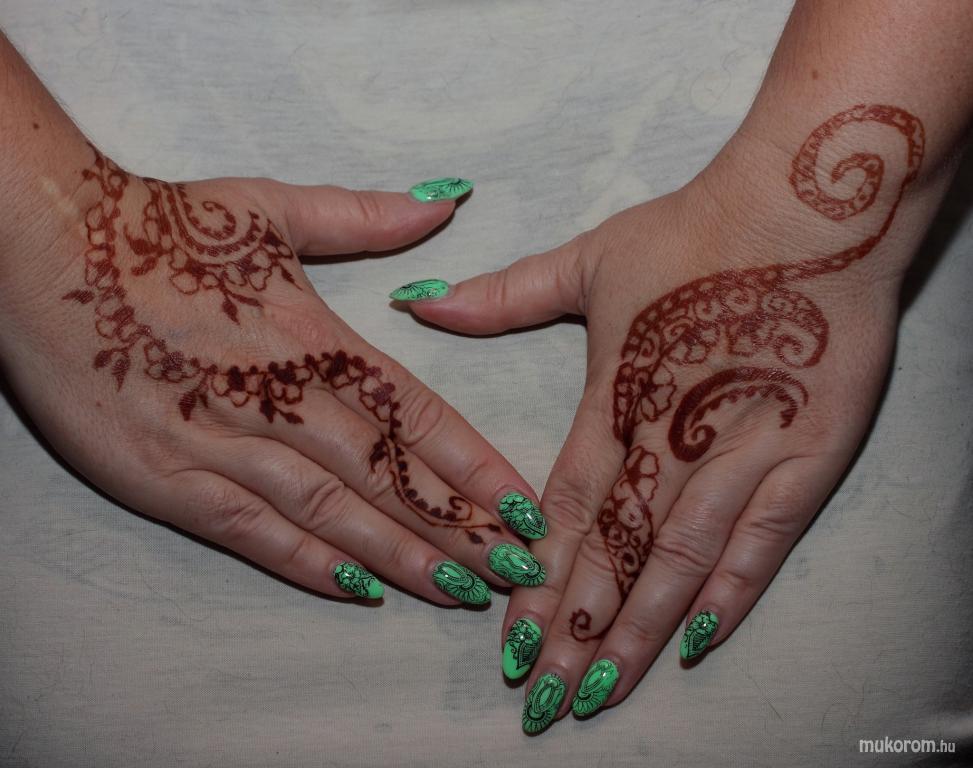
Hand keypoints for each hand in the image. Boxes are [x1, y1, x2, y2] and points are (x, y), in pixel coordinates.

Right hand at [0, 148, 548, 605]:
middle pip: (386, 474)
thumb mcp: (267, 206)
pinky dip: (308, 564)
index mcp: (310, 336)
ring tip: (460, 589)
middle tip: (517, 565)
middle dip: (458, 525)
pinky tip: (360, 590)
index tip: (523, 503)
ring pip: (331, 512)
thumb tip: (446, 203)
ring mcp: (221, 444)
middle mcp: (276, 398)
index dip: (473, 464)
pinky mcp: (167, 478)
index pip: (414, 413)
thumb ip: (364, 218)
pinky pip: (252, 531)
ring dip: (400, 555)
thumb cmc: (159, 227)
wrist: (39, 248)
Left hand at [404, 105, 934, 725]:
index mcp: (614, 395)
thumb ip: (503, 295)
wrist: (813, 205)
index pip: (564, 509)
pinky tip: (693, 643)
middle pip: (613, 552)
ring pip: (677, 561)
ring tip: (601, 691)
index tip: (508, 636)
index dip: (534, 578)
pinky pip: (761, 541)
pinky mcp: (808, 454)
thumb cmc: (697, 230)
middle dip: (575, 630)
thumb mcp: (590, 258)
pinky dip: (728, 594)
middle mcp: (671, 437)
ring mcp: (743, 450)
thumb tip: (422, 305)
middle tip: (542, 698)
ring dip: (636, 631)